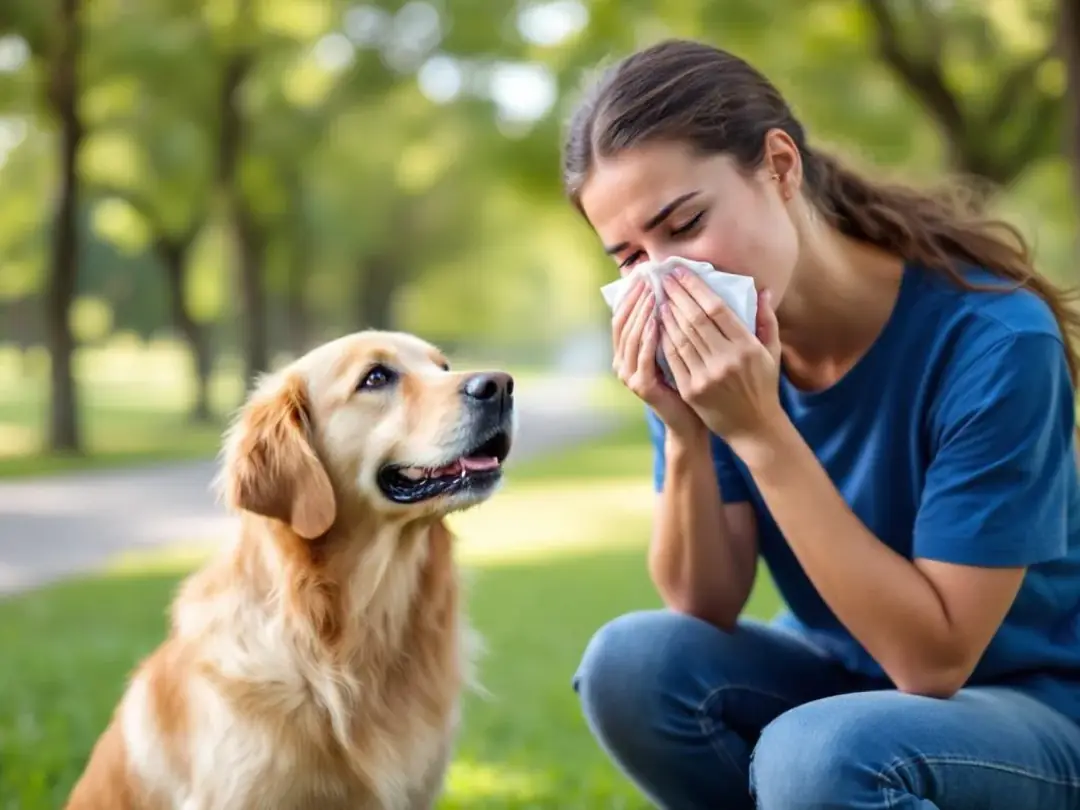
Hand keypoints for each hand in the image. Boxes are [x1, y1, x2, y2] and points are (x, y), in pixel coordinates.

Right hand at [611, 278, 705, 439]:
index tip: (645, 271)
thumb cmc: (689, 380)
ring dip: (641, 312)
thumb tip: (672, 287)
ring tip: (653, 291)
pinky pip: (643, 356)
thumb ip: (669, 323)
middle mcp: (623, 362)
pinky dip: (649, 336)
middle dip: (635, 297)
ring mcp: (630, 375)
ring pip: (630, 336)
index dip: (631, 293)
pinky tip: (658, 319)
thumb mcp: (677, 347)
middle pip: (622, 322)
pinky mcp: (642, 387)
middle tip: (647, 276)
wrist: (693, 420)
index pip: (623, 314)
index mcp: (629, 351)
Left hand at [657, 267, 786, 450]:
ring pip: (680, 338)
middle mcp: (726, 360)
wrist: (754, 427)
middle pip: (695, 320)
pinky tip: (657, 325)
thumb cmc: (763, 385)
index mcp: (747, 347)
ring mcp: (707, 376)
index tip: (681, 273)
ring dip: (667, 314)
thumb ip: (766, 320)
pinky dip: (663, 339)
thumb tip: (761, 290)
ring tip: (658, 297)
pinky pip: (673, 359)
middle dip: (677, 295)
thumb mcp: (771, 352)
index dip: (696, 288)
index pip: (716, 309)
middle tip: (664, 278)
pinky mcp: (692, 390)